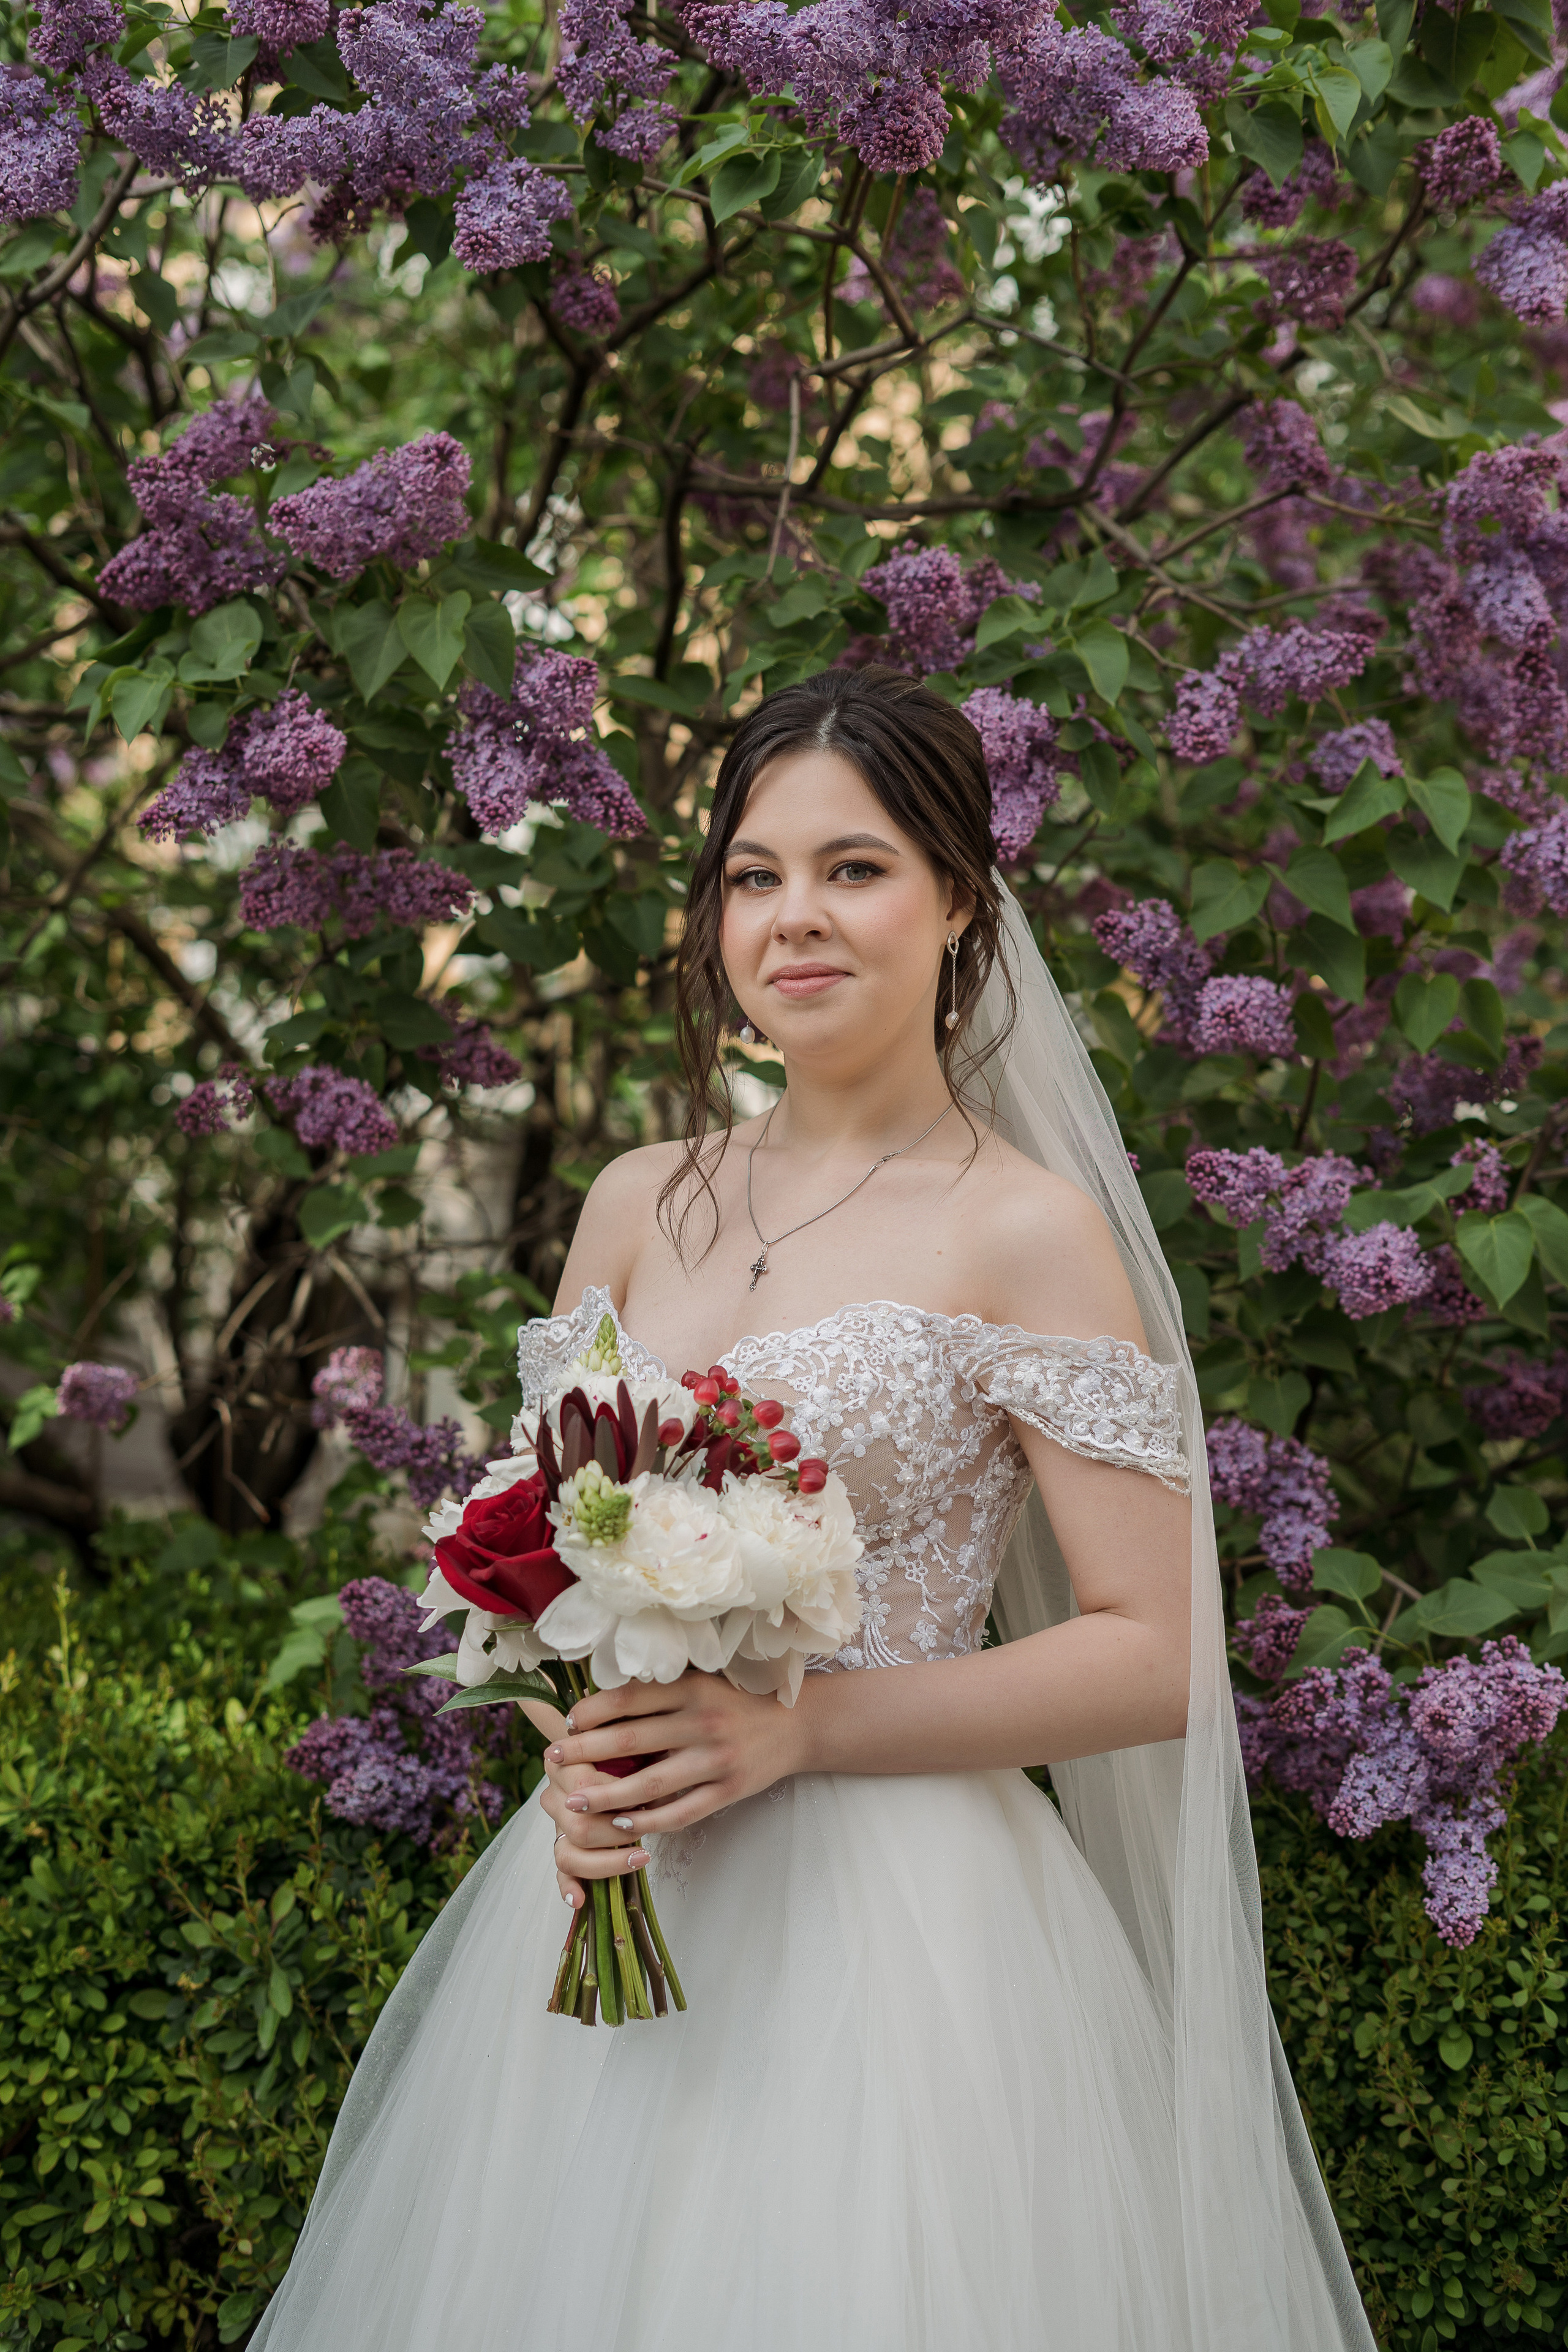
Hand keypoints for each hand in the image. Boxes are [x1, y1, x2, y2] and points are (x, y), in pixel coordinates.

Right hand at [537, 1753, 649, 1914]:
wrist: (603, 1748)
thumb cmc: (624, 1746)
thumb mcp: (632, 1743)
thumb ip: (638, 1759)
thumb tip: (663, 1794)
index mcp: (562, 1762)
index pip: (584, 1786)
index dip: (617, 1795)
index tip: (647, 1795)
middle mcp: (553, 1795)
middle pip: (579, 1826)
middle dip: (618, 1833)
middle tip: (648, 1828)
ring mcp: (556, 1824)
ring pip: (568, 1853)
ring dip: (606, 1862)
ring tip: (639, 1859)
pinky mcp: (563, 1845)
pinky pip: (561, 1871)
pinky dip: (569, 1887)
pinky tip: (580, 1899)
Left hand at [539, 1670, 807, 1907]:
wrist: (797, 1725)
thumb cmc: (736, 1702)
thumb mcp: (702, 1683)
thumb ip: (660, 1695)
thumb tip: (599, 1707)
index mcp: (692, 1689)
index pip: (629, 1699)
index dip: (592, 1711)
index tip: (567, 1721)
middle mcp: (702, 1722)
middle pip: (631, 1741)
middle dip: (585, 1752)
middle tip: (553, 1760)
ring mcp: (716, 1760)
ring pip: (650, 1784)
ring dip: (606, 1795)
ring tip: (574, 1800)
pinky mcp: (729, 1791)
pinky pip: (681, 1812)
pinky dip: (649, 1821)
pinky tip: (622, 1824)